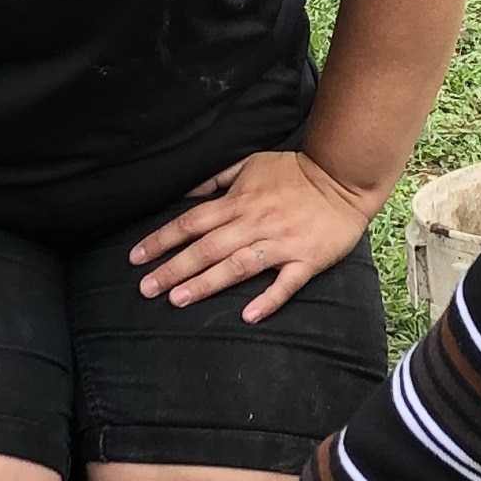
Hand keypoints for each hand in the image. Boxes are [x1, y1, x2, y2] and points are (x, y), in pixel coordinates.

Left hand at [130, 152, 371, 322]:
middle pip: (207, 247)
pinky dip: (268, 299)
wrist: (343, 178)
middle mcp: (255, 223)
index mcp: (239, 201)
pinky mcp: (307, 260)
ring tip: (178, 300)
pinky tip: (249, 316)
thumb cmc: (294, 173)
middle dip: (174, 268)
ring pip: (238, 266)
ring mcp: (281, 243)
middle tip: (146, 288)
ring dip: (207, 283)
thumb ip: (216, 180)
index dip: (162, 240)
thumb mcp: (250, 164)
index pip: (191, 222)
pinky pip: (286, 283)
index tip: (136, 257)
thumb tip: (184, 194)